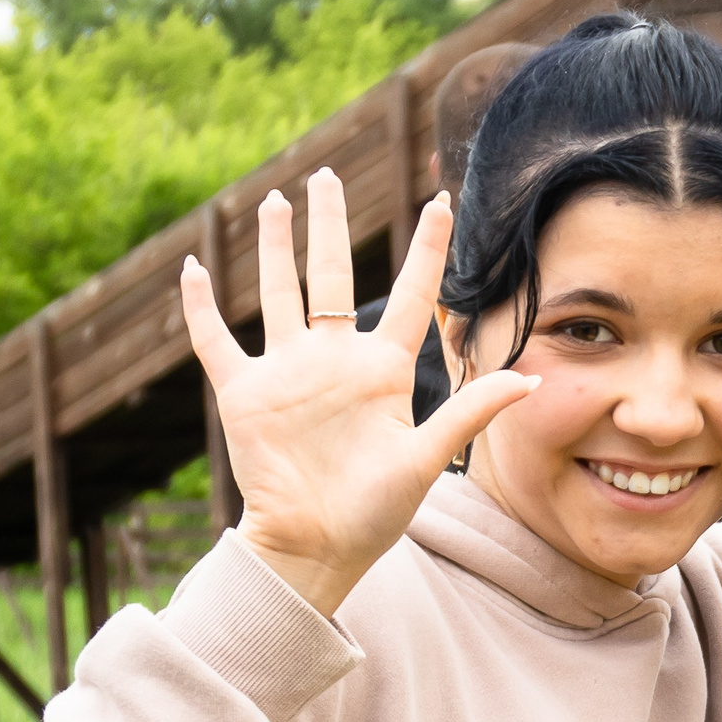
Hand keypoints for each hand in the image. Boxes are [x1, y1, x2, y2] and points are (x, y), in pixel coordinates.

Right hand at [180, 170, 536, 615]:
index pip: (415, 294)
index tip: (441, 199)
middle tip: (324, 176)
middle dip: (328, 225)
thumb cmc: (375, 512)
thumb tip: (529, 380)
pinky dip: (200, 308)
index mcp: (383, 370)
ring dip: (273, 248)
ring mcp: (288, 373)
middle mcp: (335, 360)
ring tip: (274, 200)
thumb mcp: (427, 459)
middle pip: (334, 275)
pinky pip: (216, 341)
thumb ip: (469, 412)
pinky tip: (192, 271)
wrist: (315, 546)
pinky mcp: (244, 394)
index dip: (428, 248)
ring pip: (279, 292)